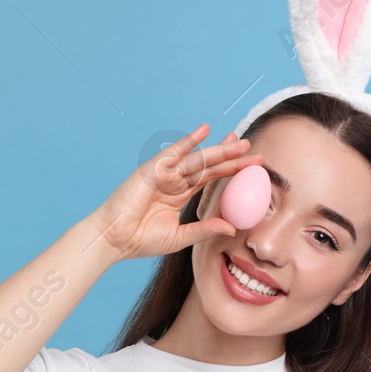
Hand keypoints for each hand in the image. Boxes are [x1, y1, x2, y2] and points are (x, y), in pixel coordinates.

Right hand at [86, 123, 262, 261]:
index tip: (254, 170)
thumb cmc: (141, 241)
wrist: (114, 240)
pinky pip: (175, 152)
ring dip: (221, 151)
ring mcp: (164, 174)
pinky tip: (205, 130)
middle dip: (233, 159)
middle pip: (209, 166)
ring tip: (242, 144)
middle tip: (256, 154)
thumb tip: (233, 228)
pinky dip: (189, 140)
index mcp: (179, 196)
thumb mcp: (181, 237)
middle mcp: (174, 182)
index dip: (231, 173)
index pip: (210, 180)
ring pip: (198, 160)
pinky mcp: (153, 170)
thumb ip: (206, 229)